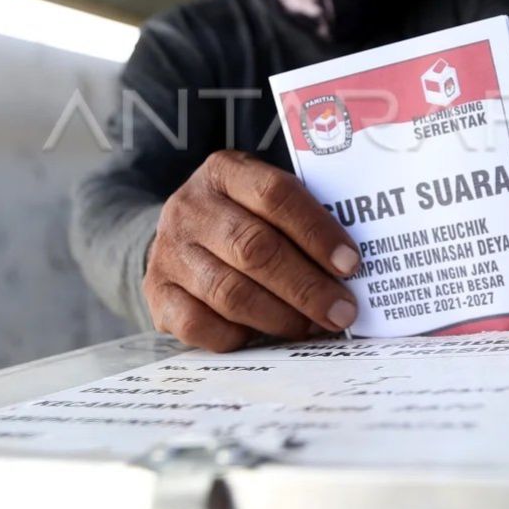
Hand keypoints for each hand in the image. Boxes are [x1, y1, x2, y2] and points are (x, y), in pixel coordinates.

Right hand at [144, 149, 360, 351]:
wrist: (179, 236)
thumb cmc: (243, 216)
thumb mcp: (266, 198)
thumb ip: (302, 218)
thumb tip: (351, 266)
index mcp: (225, 172)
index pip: (275, 195)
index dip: (316, 232)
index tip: (351, 264)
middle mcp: (191, 208)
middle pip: (254, 248)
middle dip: (307, 286)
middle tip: (342, 310)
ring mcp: (169, 252)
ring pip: (230, 292)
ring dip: (282, 316)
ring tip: (315, 326)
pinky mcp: (157, 295)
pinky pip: (200, 326)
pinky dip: (240, 335)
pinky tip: (267, 336)